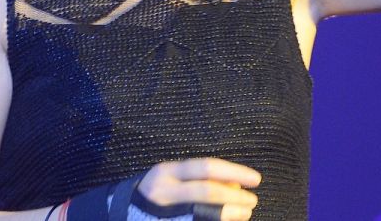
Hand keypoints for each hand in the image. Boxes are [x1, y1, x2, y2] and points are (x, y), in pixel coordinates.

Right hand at [137, 157, 261, 219]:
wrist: (125, 212)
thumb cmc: (158, 191)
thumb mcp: (173, 176)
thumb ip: (200, 178)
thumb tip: (237, 185)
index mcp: (168, 171)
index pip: (207, 167)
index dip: (234, 172)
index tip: (255, 179)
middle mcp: (165, 191)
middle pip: (207, 191)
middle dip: (235, 197)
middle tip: (253, 200)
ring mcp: (166, 213)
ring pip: (206, 214)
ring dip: (232, 214)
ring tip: (245, 213)